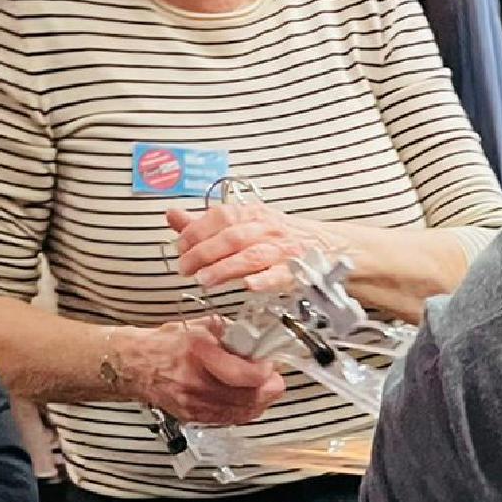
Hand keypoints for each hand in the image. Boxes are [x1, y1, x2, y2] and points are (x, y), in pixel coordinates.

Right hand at [112, 317, 290, 427]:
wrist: (135, 365)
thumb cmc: (165, 344)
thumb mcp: (199, 328)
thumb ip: (229, 335)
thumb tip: (255, 340)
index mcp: (198, 354)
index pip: (244, 375)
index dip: (264, 372)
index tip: (269, 364)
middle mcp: (196, 382)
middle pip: (249, 397)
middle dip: (269, 388)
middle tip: (274, 379)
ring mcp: (194, 403)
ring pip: (242, 412)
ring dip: (260, 401)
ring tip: (262, 388)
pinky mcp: (193, 416)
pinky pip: (229, 419)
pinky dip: (244, 410)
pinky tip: (247, 400)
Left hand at [169, 198, 325, 297]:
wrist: (329, 247)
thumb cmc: (281, 237)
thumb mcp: (244, 224)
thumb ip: (206, 224)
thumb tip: (172, 215)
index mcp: (252, 214)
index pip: (220, 216)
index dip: (197, 231)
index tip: (179, 246)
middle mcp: (267, 228)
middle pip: (232, 236)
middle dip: (205, 252)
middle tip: (186, 268)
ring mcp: (283, 250)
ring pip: (251, 256)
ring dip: (226, 268)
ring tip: (205, 280)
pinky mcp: (297, 271)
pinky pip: (280, 275)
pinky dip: (264, 280)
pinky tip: (249, 287)